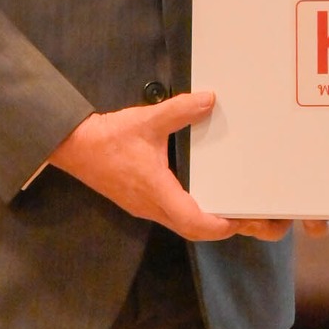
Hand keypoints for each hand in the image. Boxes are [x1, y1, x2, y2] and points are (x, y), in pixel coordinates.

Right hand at [48, 92, 296, 243]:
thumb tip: (210, 100)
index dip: (219, 224)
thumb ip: (180, 110)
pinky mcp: (143, 201)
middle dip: (226, 226)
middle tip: (254, 218)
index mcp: (156, 191)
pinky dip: (197, 211)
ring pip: (185, 223)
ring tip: (240, 208)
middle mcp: (153, 206)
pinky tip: (210, 195)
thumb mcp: (147, 120)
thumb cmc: (108, 138)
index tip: (243, 220)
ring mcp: (147, 207)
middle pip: (195, 229)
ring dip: (212, 220)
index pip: (192, 221)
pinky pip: (175, 214)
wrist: (73, 147)